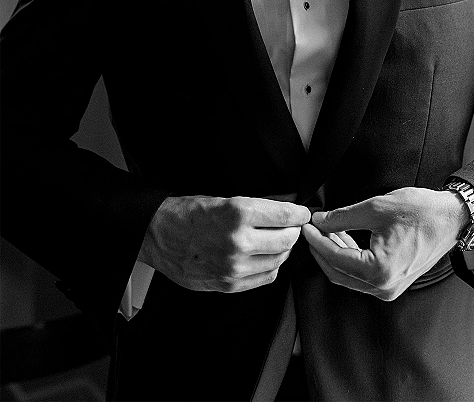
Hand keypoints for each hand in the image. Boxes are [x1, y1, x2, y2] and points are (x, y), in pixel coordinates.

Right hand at [139, 195, 310, 292]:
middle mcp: (239, 241)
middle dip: (293, 231)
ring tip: (276, 240)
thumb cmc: (189, 214)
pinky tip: (264, 257)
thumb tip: (285, 212)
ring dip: (282, 250)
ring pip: (278, 260)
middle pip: (287, 240)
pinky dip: (270, 266)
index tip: (303, 213)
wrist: (160, 235)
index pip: (286, 216)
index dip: (299, 214)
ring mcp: (234, 266)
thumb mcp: (225, 199)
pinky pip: (265, 277)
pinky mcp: (229, 284)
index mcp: (238, 214)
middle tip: (291, 226)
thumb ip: (257, 208)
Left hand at [302, 187, 467, 300]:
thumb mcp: (376, 208)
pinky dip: (349, 257)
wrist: (451, 217)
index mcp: (379, 272)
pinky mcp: (393, 282)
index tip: (306, 225)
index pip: (335, 258)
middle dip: (321, 249)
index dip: (316, 240)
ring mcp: (390, 288)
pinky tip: (343, 236)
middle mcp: (384, 287)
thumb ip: (343, 217)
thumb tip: (320, 221)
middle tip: (312, 228)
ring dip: (334, 253)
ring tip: (325, 228)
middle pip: (338, 272)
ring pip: (349, 275)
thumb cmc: (421, 212)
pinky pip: (362, 274)